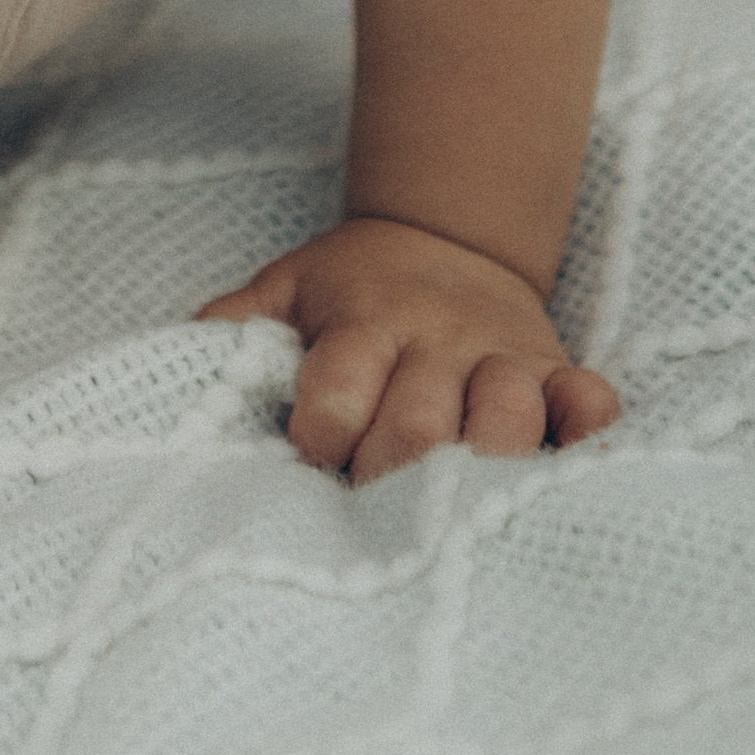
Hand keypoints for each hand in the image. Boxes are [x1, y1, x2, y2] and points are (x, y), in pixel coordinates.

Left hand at [199, 216, 619, 482]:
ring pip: (507, 414)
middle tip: (377, 520)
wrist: (445, 234)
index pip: (338, 383)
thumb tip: (168, 376)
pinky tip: (574, 460)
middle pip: (422, 418)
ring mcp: (501, 355)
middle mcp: (435, 338)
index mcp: (362, 319)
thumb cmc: (348, 289)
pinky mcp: (554, 369)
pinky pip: (585, 401)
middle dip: (396, 476)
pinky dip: (586, 431)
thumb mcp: (283, 289)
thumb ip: (231, 328)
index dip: (321, 433)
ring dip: (485, 467)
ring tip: (460, 519)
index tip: (308, 466)